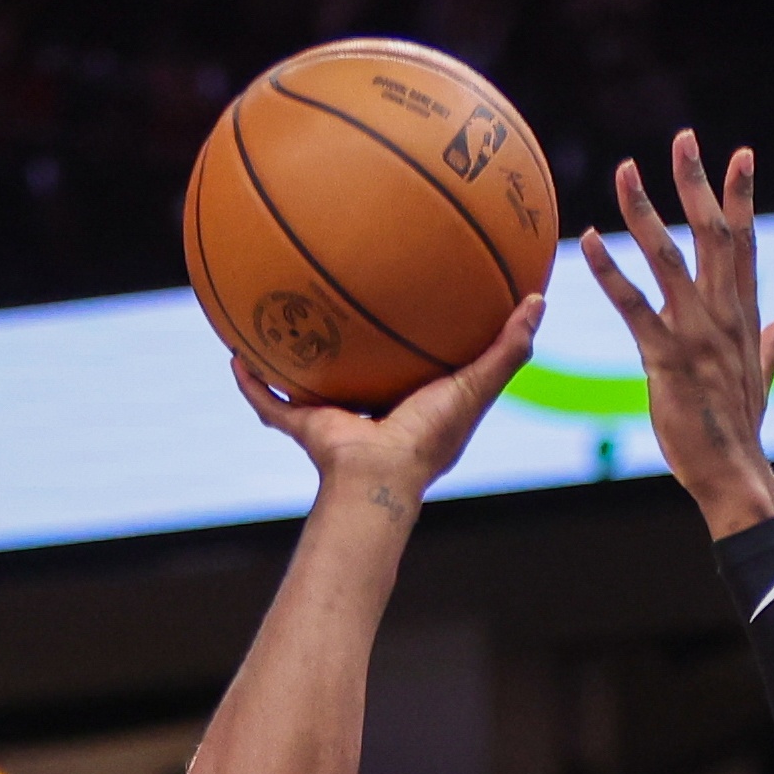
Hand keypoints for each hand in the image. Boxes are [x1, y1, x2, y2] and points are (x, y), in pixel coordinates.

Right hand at [230, 292, 544, 510]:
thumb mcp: (477, 386)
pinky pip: (270, 402)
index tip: (414, 301)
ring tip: (275, 316)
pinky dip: (251, 383)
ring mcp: (335, 418)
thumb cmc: (431, 437)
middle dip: (348, 342)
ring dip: (291, 358)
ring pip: (308, 383)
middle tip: (341, 298)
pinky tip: (234, 353)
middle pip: (357, 369)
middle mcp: (371, 409)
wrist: (381, 475)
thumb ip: (509, 348)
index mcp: (412, 403)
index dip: (414, 337)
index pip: (413, 364)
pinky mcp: (306, 425)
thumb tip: (539, 300)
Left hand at [578, 131, 773, 538]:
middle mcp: (723, 314)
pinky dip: (609, 272)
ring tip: (624, 172)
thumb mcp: (761, 378)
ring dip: (644, 212)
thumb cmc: (740, 429)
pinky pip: (632, 306)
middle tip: (683, 137)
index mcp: (744, 314)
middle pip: (712, 233)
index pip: (744, 242)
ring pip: (669, 258)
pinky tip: (587, 242)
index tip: (740, 154)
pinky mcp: (665, 358)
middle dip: (697, 182)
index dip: (742, 196)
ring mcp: (696, 333)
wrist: (733, 472)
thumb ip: (770, 343)